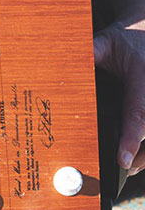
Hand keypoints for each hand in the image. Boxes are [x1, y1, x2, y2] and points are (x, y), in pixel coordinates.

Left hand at [94, 16, 144, 173]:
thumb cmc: (126, 40)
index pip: (138, 112)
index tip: (122, 159)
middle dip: (141, 152)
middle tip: (122, 169)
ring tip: (130, 167)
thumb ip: (91, 51)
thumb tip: (72, 61)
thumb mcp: (107, 42)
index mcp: (142, 76)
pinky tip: (137, 158)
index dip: (131, 138)